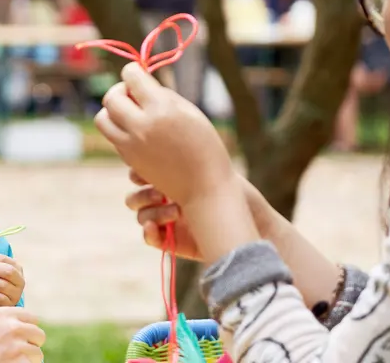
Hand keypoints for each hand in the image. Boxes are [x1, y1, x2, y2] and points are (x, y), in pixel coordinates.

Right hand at [0, 307, 44, 362]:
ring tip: (14, 360)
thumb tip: (12, 320)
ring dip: (28, 358)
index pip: (31, 317)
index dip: (28, 327)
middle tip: (21, 351)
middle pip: (38, 333)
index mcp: (2, 314)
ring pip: (37, 352)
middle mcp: (12, 326)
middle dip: (31, 343)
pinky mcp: (20, 361)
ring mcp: (17, 345)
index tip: (23, 335)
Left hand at [95, 63, 233, 203]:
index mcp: (161, 108)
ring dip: (112, 111)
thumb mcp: (189, 111)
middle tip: (132, 93)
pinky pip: (112, 136)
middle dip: (119, 89)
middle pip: (111, 97)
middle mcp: (141, 126)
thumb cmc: (204, 144)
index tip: (138, 73)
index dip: (133, 71)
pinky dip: (119, 128)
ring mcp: (132, 145)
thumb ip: (162, 95)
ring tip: (130, 112)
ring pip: (102, 119)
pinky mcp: (129, 159)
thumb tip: (141, 84)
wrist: (204, 184)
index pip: (131, 76)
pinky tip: (138, 130)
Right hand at [125, 170, 293, 260]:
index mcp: (173, 179)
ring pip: (142, 215)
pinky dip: (149, 232)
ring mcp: (168, 221)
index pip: (142, 174)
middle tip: (161, 193)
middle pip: (136, 196)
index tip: (148, 170)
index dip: (139, 174)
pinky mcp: (172, 241)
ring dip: (151, 213)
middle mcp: (167, 199)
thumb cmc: (237, 193)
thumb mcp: (209, 170)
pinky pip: (149, 237)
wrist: (253, 223)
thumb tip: (156, 147)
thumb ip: (182, 162)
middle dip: (142, 194)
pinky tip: (156, 227)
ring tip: (174, 212)